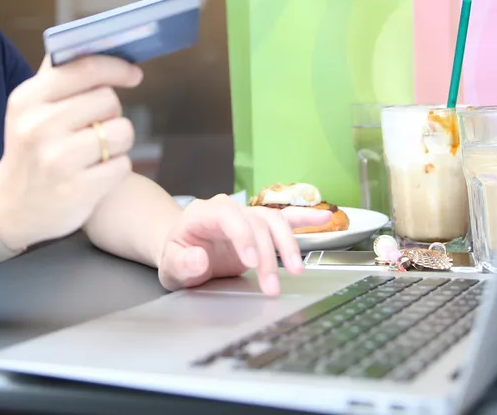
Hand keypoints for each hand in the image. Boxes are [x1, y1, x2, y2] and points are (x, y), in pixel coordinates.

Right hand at [0, 55, 141, 249]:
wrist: (10, 207)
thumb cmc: (30, 148)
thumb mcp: (30, 108)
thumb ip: (58, 75)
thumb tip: (91, 40)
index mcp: (28, 99)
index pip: (85, 69)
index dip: (116, 67)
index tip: (133, 74)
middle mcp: (39, 126)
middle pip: (109, 100)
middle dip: (110, 113)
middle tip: (95, 126)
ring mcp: (57, 160)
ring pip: (122, 131)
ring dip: (118, 141)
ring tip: (97, 151)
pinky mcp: (77, 190)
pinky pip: (123, 165)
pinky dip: (116, 168)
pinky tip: (96, 173)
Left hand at [156, 195, 332, 295]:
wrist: (183, 249)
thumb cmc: (177, 256)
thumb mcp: (170, 266)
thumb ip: (181, 264)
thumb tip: (199, 259)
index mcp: (203, 213)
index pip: (228, 216)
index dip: (243, 236)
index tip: (252, 263)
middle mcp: (228, 209)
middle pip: (255, 223)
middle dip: (267, 256)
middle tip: (271, 287)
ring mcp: (247, 215)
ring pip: (274, 221)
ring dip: (288, 245)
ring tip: (297, 271)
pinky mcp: (261, 225)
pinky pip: (285, 218)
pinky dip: (306, 217)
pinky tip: (326, 218)